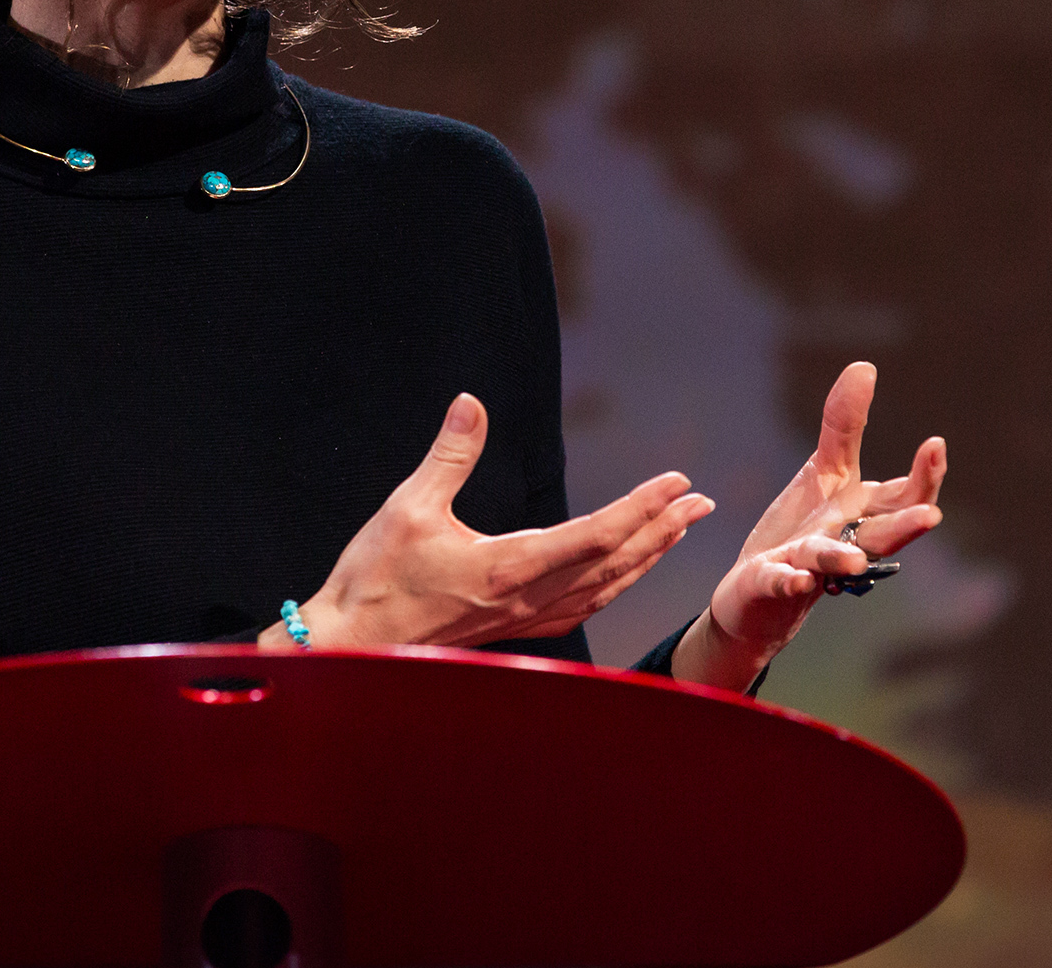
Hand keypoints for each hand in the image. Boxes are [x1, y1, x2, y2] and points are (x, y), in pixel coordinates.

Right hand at [262, 393, 714, 650]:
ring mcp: (523, 619)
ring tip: (677, 529)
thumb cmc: (374, 580)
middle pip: (616, 563)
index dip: (642, 507)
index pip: (597, 534)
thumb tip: (471, 403)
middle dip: (663, 529)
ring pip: (605, 590)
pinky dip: (615, 585)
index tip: (675, 482)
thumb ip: (449, 454)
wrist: (352, 647)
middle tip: (700, 501)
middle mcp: (527, 598)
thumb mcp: (407, 507)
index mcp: (509, 567)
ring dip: (647, 557)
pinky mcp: (512, 628)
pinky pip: (582, 607)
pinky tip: (625, 574)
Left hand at [670, 362, 946, 690]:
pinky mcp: (770, 582)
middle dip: (905, 527)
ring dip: (843, 560)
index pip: (904, 499)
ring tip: (854, 562)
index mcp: (864, 517)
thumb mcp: (825, 472)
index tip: (935, 444)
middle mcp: (844, 544)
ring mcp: (808, 567)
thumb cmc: (803, 530)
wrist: (756, 592)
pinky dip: (787, 580)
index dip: (924, 477)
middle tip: (932, 516)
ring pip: (831, 563)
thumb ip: (845, 426)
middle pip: (880, 536)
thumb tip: (865, 366)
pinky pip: (779, 582)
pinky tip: (794, 578)